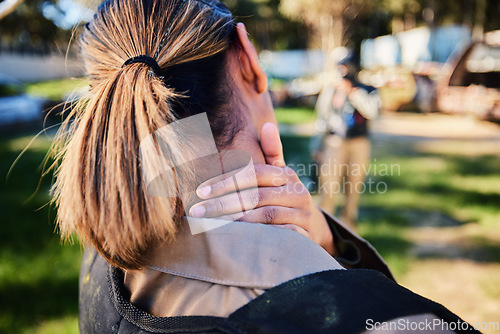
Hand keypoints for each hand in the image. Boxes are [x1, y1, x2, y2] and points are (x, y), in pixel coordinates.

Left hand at [189, 123, 334, 254]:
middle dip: (223, 204)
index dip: (226, 181)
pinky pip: (278, 237)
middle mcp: (297, 193)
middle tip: (197, 211)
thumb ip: (271, 153)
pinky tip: (236, 241)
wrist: (312, 228)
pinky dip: (257, 238)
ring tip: (211, 225)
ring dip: (237, 221)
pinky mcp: (304, 237)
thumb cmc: (284, 198)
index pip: (254, 174)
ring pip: (266, 216)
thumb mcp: (280, 176)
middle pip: (256, 196)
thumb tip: (268, 125)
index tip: (200, 190)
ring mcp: (302, 215)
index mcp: (287, 175)